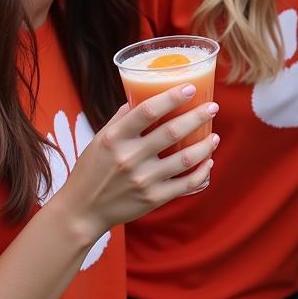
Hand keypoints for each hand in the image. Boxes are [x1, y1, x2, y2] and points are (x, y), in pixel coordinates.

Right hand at [60, 85, 219, 244]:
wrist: (82, 211)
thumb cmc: (92, 170)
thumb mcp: (100, 139)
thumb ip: (122, 119)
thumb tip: (142, 96)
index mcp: (114, 138)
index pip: (147, 111)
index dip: (171, 97)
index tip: (191, 88)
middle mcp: (129, 158)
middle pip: (171, 132)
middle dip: (197, 116)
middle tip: (213, 107)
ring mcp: (143, 180)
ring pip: (185, 159)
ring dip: (206, 146)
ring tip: (215, 137)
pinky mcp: (153, 198)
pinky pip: (186, 184)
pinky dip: (202, 172)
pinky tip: (209, 162)